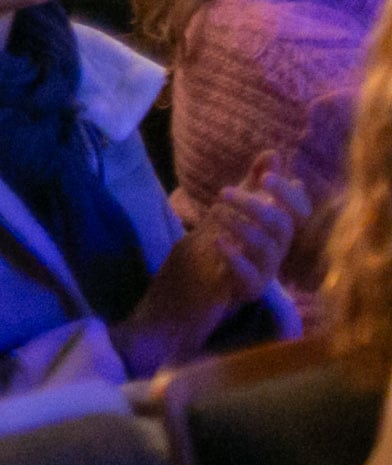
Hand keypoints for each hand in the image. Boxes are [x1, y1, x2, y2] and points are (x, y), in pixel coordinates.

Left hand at [120, 153, 306, 372]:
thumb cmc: (195, 265)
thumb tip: (272, 153)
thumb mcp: (217, 218)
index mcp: (267, 238)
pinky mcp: (241, 296)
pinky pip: (252, 278)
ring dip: (245, 224)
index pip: (296, 213)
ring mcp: (258, 278)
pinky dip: (237, 256)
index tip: (268, 172)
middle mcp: (270, 258)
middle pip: (285, 227)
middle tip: (226, 191)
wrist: (167, 310)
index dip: (290, 192)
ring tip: (216, 211)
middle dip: (259, 203)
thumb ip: (246, 189)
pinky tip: (218, 241)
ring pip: (272, 249)